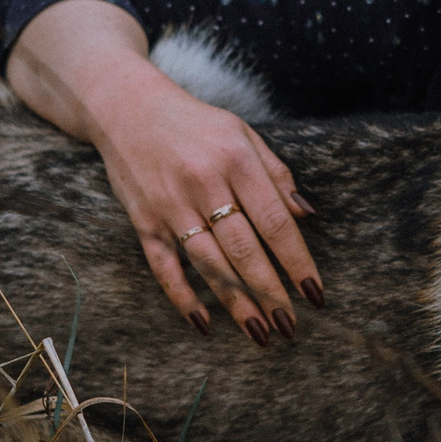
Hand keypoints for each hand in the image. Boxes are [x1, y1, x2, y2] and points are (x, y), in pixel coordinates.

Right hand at [92, 77, 321, 342]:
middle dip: (270, 292)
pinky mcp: (144, 221)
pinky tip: (205, 322)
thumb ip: (275, 173)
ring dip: (236, 303)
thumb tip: (306, 215)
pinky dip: (184, 297)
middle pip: (244, 250)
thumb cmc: (195, 125)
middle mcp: (203, 184)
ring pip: (208, 264)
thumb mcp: (242, 134)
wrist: (126, 108)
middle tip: (290, 326)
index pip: (275, 221)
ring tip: (260, 333)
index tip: (314, 294)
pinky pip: (165, 267)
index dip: (297, 261)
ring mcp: (170, 206)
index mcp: (236, 160)